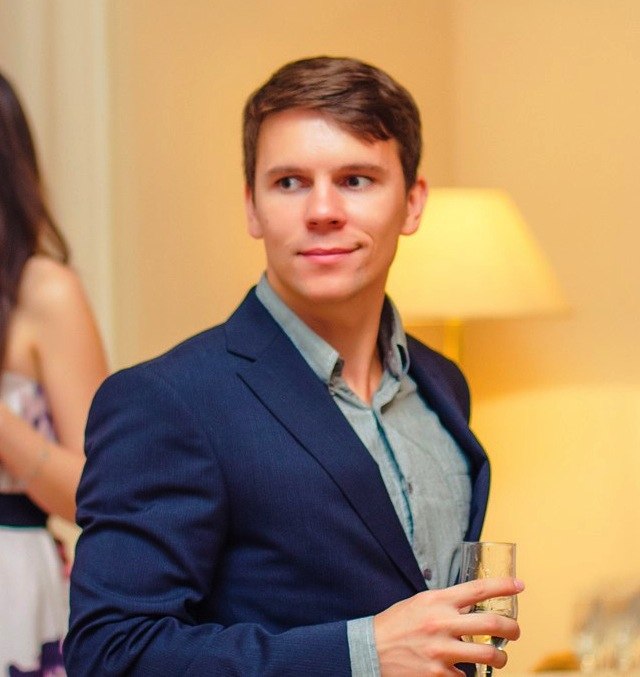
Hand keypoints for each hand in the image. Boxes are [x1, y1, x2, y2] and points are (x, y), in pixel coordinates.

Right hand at [374, 577, 523, 675]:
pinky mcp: (438, 674)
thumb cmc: (398, 623)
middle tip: (515, 631)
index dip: (504, 586)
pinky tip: (461, 669)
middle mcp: (442, 623)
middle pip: (493, 623)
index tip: (519, 585)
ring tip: (498, 656)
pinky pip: (467, 676)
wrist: (371, 649)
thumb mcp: (421, 603)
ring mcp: (441, 651)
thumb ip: (447, 604)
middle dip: (512, 629)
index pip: (478, 589)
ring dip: (500, 657)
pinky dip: (468, 673)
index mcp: (438, 600)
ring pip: (489, 655)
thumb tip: (473, 605)